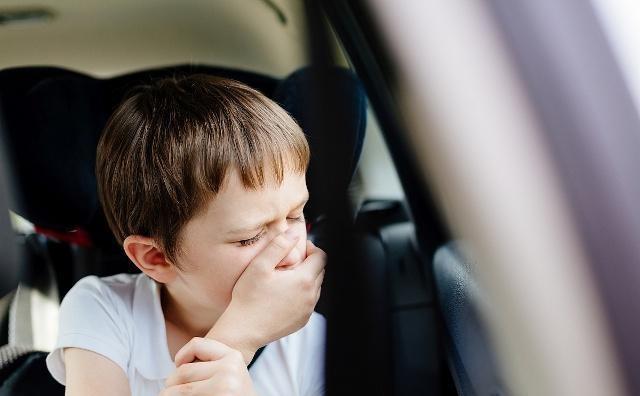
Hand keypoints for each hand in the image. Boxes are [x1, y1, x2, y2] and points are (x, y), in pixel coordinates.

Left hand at [161, 337, 255, 395]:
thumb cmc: (238, 393)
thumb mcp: (230, 372)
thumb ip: (210, 366)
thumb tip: (174, 372)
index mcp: (233, 356)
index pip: (196, 344)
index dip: (182, 355)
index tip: (178, 366)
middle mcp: (229, 369)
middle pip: (184, 371)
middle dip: (172, 383)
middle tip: (171, 391)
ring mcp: (223, 387)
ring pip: (179, 390)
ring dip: (170, 395)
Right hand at [207, 234, 325, 363]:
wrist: (243, 330)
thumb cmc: (248, 297)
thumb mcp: (259, 266)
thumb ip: (279, 245)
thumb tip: (294, 233)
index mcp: (303, 280)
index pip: (321, 257)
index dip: (312, 248)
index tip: (298, 249)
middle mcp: (311, 296)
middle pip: (320, 271)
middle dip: (309, 263)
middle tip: (289, 262)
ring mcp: (307, 310)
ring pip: (315, 287)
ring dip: (306, 279)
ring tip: (285, 278)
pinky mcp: (302, 321)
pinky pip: (309, 302)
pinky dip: (301, 294)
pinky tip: (283, 294)